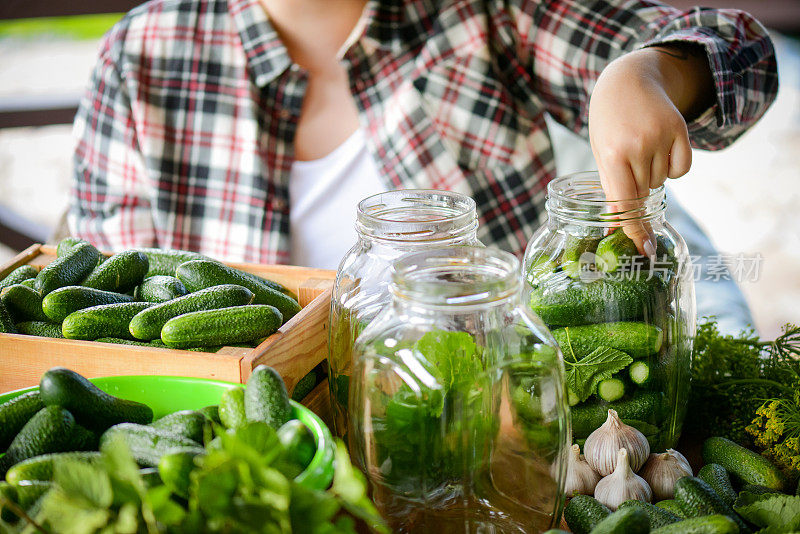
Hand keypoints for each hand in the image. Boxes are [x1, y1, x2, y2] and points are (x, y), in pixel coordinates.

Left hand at [588, 45, 713, 253]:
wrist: (626, 81)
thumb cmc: (608, 124)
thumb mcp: (601, 154)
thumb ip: (612, 188)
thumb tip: (619, 225)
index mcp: (611, 155)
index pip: (624, 203)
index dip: (633, 229)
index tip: (644, 249)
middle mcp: (637, 147)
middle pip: (643, 194)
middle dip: (635, 188)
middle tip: (627, 162)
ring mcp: (660, 137)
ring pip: (662, 182)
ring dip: (652, 174)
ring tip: (640, 148)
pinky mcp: (679, 130)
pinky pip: (682, 169)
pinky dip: (673, 167)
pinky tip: (660, 148)